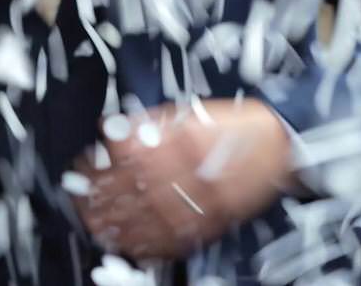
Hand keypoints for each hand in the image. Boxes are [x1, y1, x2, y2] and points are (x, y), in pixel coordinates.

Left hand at [73, 100, 295, 260]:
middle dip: (102, 198)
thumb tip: (114, 130)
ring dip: (119, 224)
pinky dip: (152, 245)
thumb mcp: (191, 113)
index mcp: (185, 140)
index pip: (131, 156)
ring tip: (94, 224)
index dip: (102, 165)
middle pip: (137, 190)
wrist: (281, 144)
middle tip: (78, 200)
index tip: (82, 168)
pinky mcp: (216, 222)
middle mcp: (194, 172)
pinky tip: (131, 246)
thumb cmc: (235, 126)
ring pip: (154, 218)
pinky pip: (180, 239)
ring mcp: (206, 201)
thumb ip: (152, 124)